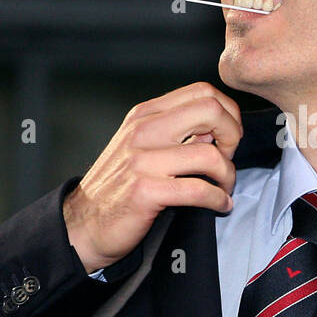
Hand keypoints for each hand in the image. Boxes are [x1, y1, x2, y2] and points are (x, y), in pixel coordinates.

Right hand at [62, 82, 242, 272]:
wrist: (83, 224)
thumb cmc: (118, 187)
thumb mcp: (142, 147)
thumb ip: (175, 133)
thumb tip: (216, 130)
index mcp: (145, 115)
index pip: (202, 92)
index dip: (227, 114)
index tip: (227, 138)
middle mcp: (143, 131)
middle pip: (211, 111)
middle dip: (233, 136)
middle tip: (229, 158)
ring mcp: (143, 161)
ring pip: (210, 155)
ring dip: (228, 176)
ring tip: (224, 188)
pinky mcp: (145, 191)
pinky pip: (200, 190)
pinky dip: (219, 200)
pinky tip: (220, 205)